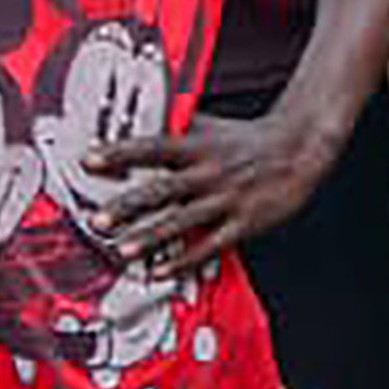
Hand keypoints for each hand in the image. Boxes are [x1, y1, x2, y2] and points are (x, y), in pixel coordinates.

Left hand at [87, 112, 320, 273]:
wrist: (298, 149)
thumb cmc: (249, 138)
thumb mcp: (211, 126)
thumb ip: (178, 126)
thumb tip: (143, 116)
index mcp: (198, 146)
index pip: (152, 147)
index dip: (120, 153)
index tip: (90, 159)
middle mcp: (208, 172)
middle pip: (162, 189)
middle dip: (128, 206)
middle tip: (97, 220)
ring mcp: (225, 200)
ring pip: (182, 221)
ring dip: (150, 237)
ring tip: (122, 250)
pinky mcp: (242, 223)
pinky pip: (209, 245)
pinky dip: (184, 259)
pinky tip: (161, 272)